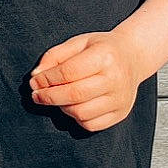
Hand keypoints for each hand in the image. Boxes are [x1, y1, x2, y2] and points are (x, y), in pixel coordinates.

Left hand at [28, 30, 143, 132]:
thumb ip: (54, 56)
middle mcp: (116, 78)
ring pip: (80, 112)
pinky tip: (73, 106)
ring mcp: (120, 99)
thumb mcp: (79, 43)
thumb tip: (36, 76)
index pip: (69, 72)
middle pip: (73, 94)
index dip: (46, 79)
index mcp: (105, 56)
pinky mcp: (120, 113)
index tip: (34, 81)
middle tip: (36, 94)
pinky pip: (91, 125)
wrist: (133, 57)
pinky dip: (76, 118)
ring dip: (61, 107)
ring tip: (57, 98)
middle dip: (48, 96)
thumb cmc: (102, 49)